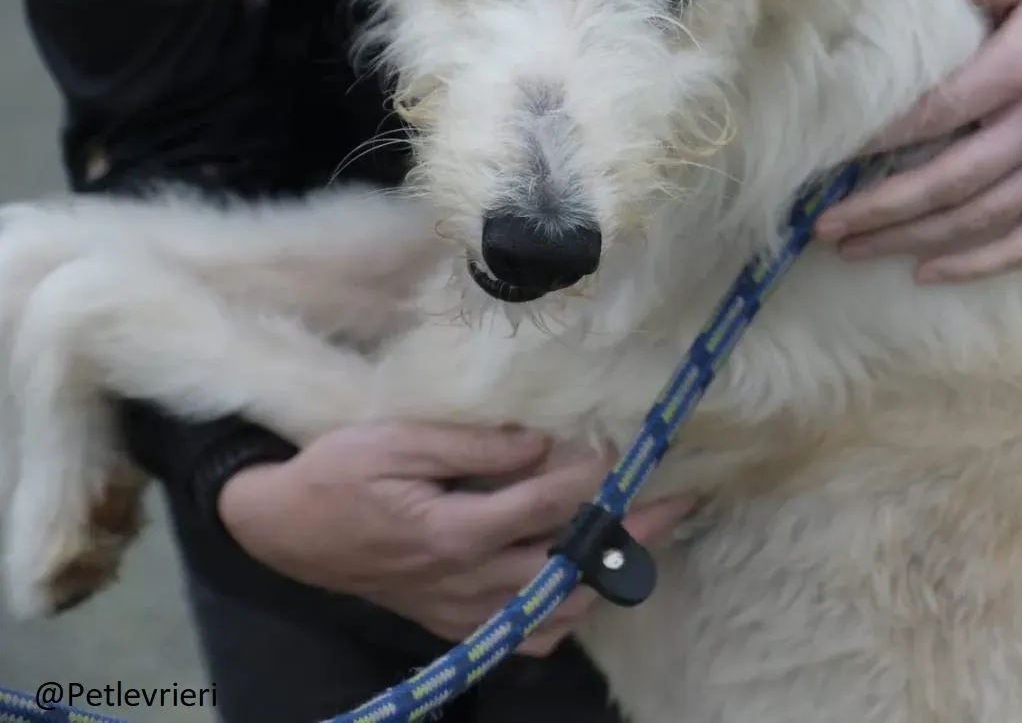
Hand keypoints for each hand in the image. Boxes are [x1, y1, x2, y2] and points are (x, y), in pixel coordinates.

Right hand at [218, 421, 695, 656]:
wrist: (284, 529)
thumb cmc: (338, 473)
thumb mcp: (398, 440)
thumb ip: (474, 445)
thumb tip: (542, 443)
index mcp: (457, 531)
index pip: (550, 505)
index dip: (598, 476)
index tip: (633, 448)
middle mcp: (469, 581)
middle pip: (571, 563)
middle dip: (632, 533)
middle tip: (680, 504)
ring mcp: (463, 610)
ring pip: (558, 609)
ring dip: (606, 576)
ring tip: (644, 539)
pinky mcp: (453, 624)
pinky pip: (526, 636)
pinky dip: (563, 615)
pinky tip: (582, 585)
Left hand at [813, 0, 1021, 282]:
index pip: (940, 111)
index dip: (884, 138)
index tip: (832, 158)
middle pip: (950, 179)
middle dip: (881, 207)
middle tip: (825, 225)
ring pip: (979, 219)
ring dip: (911, 240)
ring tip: (854, 248)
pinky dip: (976, 265)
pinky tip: (926, 272)